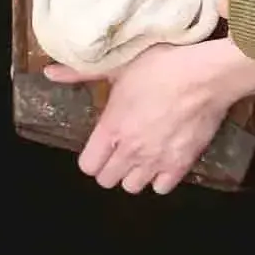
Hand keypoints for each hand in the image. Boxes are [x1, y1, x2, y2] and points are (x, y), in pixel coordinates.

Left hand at [45, 41, 234, 194]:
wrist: (205, 75)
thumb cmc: (161, 66)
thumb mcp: (117, 66)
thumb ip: (80, 74)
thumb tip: (48, 72)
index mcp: (111, 128)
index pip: (88, 166)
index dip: (92, 157)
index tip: (100, 146)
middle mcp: (130, 150)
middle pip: (107, 181)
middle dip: (110, 167)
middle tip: (120, 149)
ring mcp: (156, 160)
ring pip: (133, 187)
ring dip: (134, 174)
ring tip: (141, 155)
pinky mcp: (181, 164)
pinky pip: (162, 188)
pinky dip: (161, 178)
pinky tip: (162, 160)